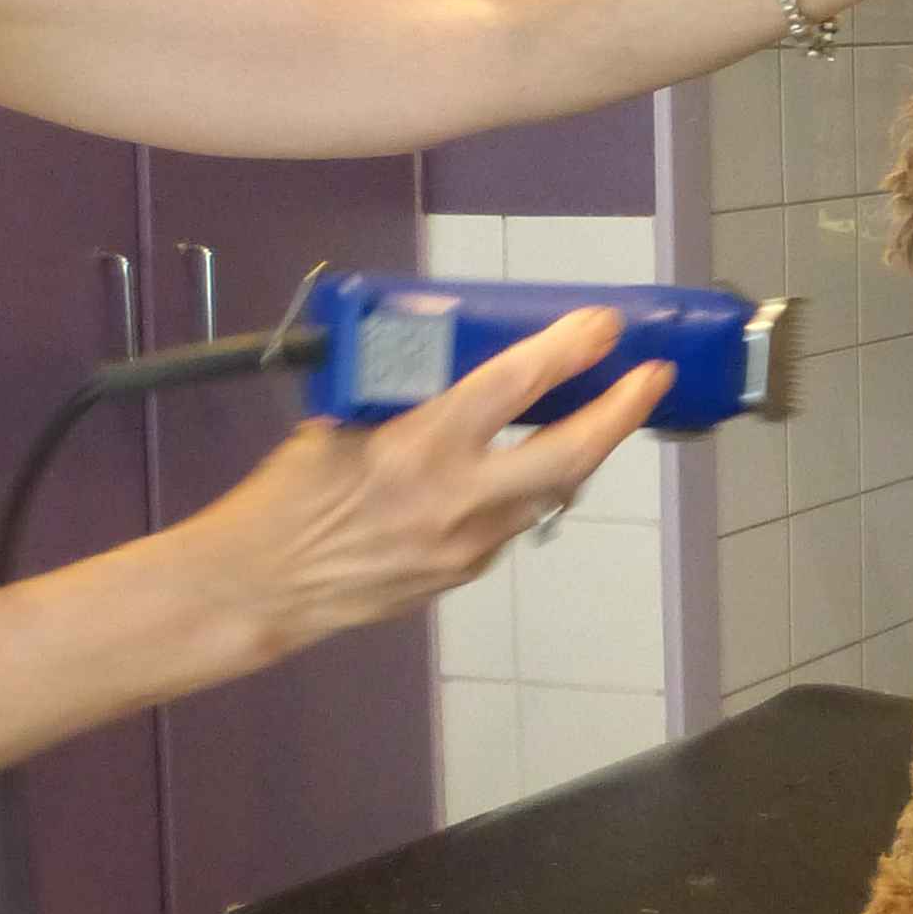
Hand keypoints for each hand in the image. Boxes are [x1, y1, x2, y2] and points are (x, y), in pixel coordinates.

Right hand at [194, 308, 671, 666]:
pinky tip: (517, 470)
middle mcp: (455, 498)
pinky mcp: (461, 575)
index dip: (567, 350)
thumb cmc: (288, 496)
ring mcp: (466, 545)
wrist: (262, 587)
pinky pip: (511, 524)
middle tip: (650, 378)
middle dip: (619, 414)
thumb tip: (446, 366)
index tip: (603, 326)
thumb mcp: (338, 425)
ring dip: (577, 453)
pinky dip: (523, 491)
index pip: (513, 386)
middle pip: (568, 454)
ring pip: (548, 494)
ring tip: (595, 416)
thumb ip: (402, 399)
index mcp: (418, 445)